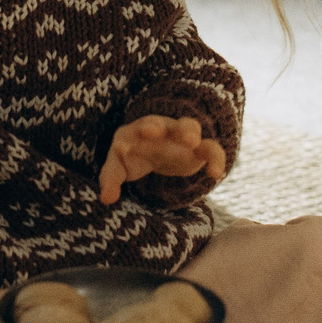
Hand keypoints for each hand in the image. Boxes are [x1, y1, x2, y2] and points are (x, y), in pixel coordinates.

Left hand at [100, 115, 227, 205]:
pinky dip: (215, 159)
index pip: (133, 130)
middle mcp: (160, 129)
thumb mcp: (120, 165)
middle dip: (157, 126)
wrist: (159, 149)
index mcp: (136, 131)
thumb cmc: (134, 155)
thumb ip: (111, 179)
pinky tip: (215, 173)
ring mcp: (181, 136)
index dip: (137, 133)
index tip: (129, 143)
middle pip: (159, 123)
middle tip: (154, 131)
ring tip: (191, 142)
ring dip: (189, 132)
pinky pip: (211, 149)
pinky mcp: (199, 150)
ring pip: (188, 126)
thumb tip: (106, 199)